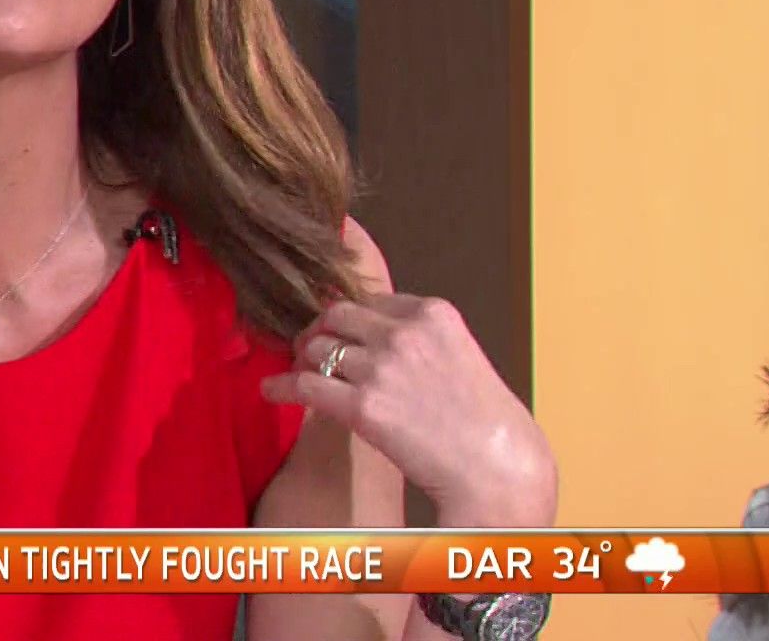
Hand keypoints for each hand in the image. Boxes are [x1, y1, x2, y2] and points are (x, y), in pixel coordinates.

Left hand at [261, 294, 557, 526]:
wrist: (497, 467)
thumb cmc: (488, 423)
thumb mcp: (461, 357)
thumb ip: (422, 341)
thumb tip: (378, 342)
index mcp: (433, 313)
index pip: (373, 301)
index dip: (352, 318)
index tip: (341, 330)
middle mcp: (404, 333)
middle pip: (338, 316)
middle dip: (321, 331)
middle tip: (311, 348)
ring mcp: (381, 368)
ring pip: (318, 349)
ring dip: (303, 360)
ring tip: (298, 371)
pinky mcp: (363, 406)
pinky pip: (305, 386)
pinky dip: (282, 387)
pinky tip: (271, 391)